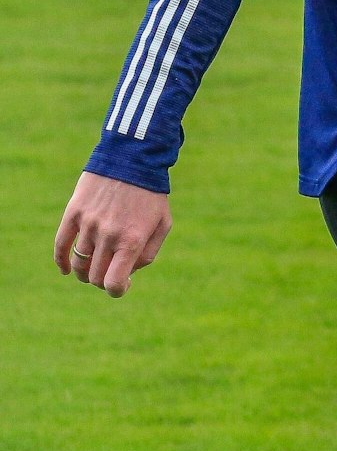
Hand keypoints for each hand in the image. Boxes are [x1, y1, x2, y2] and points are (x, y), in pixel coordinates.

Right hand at [54, 171, 172, 298]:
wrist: (132, 159)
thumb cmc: (151, 195)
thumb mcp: (163, 224)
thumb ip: (148, 254)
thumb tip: (127, 274)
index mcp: (132, 240)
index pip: (113, 283)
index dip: (116, 290)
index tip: (120, 286)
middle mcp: (109, 235)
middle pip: (95, 276)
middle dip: (102, 280)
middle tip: (108, 272)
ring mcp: (89, 224)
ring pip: (78, 263)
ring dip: (84, 271)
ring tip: (93, 266)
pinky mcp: (74, 213)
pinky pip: (60, 245)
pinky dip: (61, 261)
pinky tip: (66, 269)